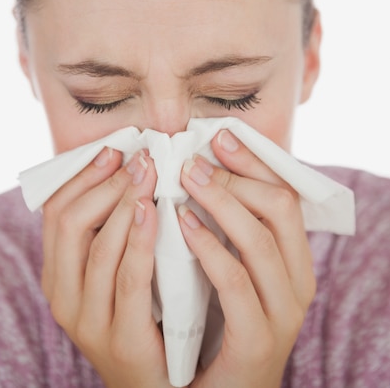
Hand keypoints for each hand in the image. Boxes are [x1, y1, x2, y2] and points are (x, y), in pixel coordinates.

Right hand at [41, 147, 172, 387]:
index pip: (56, 212)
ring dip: (124, 204)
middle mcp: (64, 297)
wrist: (160, 385)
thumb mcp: (116, 270)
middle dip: (105, 184)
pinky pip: (128, 279)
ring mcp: (88, 321)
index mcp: (58, 274)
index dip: (83, 176)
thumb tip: (130, 170)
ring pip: (98, 248)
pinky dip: (140, 240)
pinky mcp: (120, 338)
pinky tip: (155, 212)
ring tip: (149, 174)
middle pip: (71, 223)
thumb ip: (114, 230)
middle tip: (139, 158)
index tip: (114, 150)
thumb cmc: (144, 314)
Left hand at [179, 130, 315, 387]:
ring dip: (221, 202)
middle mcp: (297, 284)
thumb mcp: (232, 270)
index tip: (220, 137)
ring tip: (185, 179)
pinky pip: (236, 284)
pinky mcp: (258, 343)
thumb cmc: (221, 324)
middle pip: (279, 209)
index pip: (285, 195)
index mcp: (295, 261)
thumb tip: (204, 170)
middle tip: (193, 159)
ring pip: (260, 241)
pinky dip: (210, 248)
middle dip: (236, 175)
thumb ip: (228, 229)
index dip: (254, 162)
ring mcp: (282, 315)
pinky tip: (182, 225)